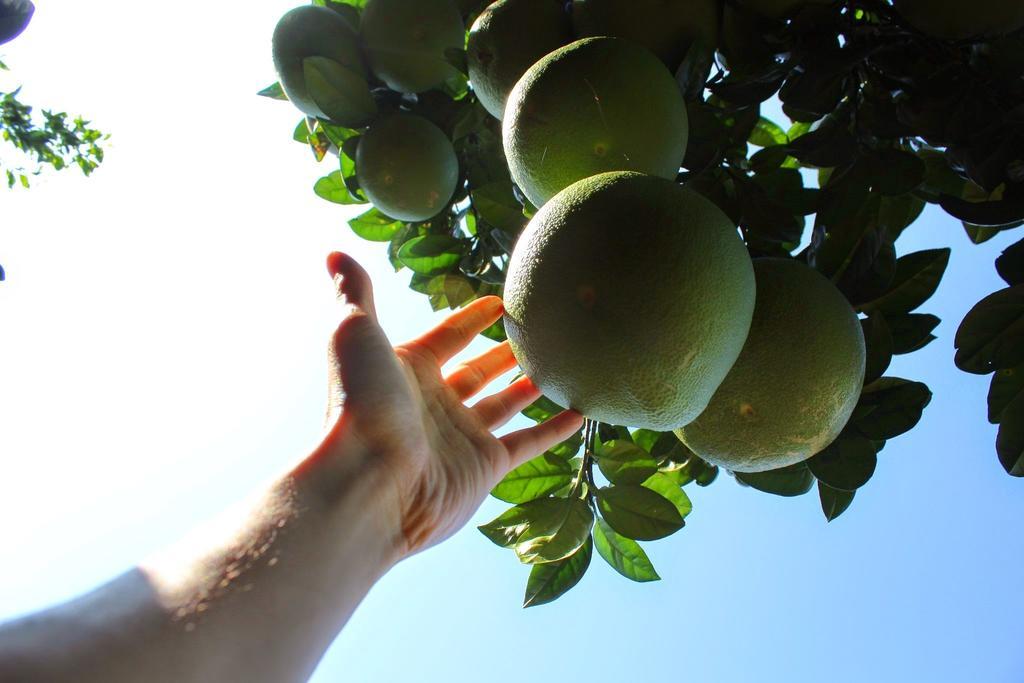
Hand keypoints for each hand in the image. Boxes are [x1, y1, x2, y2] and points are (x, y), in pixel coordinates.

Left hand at [320, 252, 583, 560]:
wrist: (369, 482)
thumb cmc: (360, 404)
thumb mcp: (355, 333)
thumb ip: (354, 292)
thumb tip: (335, 253)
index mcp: (408, 369)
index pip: (448, 336)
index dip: (473, 318)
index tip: (501, 301)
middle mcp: (434, 402)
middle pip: (477, 370)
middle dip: (505, 351)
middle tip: (538, 333)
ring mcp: (461, 435)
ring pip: (503, 404)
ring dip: (529, 385)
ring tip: (558, 365)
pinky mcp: (485, 467)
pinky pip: (527, 443)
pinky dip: (553, 430)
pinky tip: (580, 414)